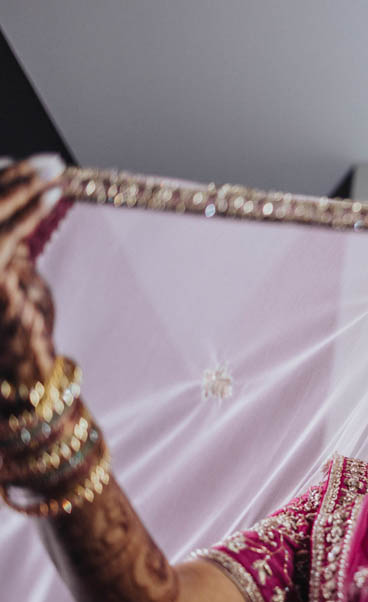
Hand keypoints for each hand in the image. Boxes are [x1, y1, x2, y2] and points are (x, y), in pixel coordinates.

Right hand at [0, 155, 64, 395]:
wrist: (14, 367)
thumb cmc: (16, 325)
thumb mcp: (14, 280)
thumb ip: (11, 249)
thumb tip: (23, 215)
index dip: (1, 181)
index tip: (23, 164)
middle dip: (14, 176)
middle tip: (48, 162)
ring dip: (25, 186)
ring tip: (55, 172)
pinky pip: (9, 234)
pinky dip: (31, 210)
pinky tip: (52, 195)